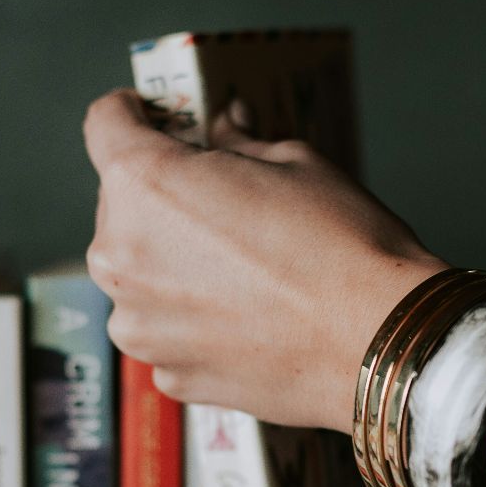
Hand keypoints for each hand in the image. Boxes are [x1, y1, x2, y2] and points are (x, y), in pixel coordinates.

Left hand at [82, 89, 446, 431]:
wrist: (380, 343)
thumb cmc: (343, 247)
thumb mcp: (295, 163)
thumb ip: (239, 144)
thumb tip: (225, 128)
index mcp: (144, 184)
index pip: (105, 124)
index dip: (131, 112)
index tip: (152, 117)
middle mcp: (121, 256)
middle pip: (121, 205)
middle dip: (163, 197)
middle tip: (224, 202)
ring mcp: (139, 324)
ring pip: (140, 275)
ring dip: (174, 264)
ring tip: (244, 271)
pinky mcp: (168, 373)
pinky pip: (167, 330)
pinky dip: (194, 319)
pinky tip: (249, 317)